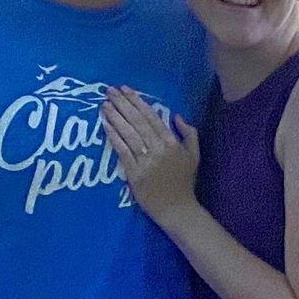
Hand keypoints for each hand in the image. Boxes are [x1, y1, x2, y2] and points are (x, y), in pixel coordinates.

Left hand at [103, 89, 199, 222]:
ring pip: (129, 134)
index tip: (125, 89)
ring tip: (104, 105)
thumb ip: (189, 134)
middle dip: (123, 104)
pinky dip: (113, 137)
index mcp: (172, 143)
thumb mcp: (194, 156)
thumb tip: (176, 116)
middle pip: (138, 122)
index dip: (137, 102)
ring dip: (115, 117)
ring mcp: (146, 162)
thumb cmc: (184, 182)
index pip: (152, 117)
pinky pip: (122, 151)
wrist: (177, 209)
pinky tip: (105, 125)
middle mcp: (159, 150)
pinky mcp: (134, 174)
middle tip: (109, 91)